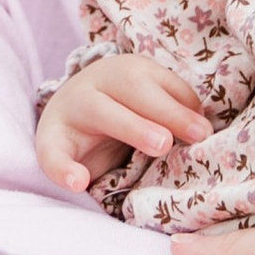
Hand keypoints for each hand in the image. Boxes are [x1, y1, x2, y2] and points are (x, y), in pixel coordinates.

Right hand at [36, 53, 212, 193]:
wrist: (67, 113)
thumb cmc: (121, 109)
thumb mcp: (148, 100)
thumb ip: (176, 107)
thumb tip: (203, 128)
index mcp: (124, 71)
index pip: (155, 84)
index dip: (179, 108)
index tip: (204, 133)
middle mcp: (97, 83)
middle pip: (130, 88)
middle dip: (160, 112)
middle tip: (179, 138)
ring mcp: (71, 110)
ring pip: (98, 111)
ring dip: (131, 126)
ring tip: (160, 146)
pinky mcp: (49, 140)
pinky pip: (51, 154)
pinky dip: (62, 169)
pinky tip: (79, 183)